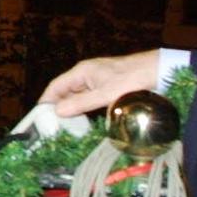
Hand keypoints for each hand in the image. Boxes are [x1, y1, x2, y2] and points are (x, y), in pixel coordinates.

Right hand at [38, 50, 160, 117]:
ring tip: (65, 125)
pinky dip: (83, 108)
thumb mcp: (105, 94)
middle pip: (65, 91)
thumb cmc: (132, 79)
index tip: (38, 116)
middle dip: (57, 107)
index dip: (45, 101)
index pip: (55, 86)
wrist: (158, 71)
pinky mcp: (108, 85)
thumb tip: (58, 111)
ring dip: (71, 109)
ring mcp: (98, 79)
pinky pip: (88, 98)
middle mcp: (87, 74)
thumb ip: (81, 103)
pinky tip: (84, 119)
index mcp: (82, 72)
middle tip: (51, 125)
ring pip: (77, 95)